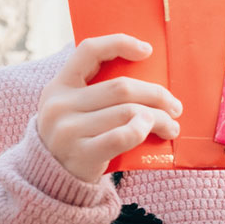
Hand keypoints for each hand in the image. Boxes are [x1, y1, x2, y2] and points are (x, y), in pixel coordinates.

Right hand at [37, 34, 181, 182]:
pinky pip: (122, 136)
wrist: (51, 180)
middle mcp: (60, 105)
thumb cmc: (74, 137)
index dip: (120, 43)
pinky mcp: (82, 154)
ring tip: (171, 125)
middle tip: (174, 105)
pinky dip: (143, 130)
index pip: (88, 51)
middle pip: (121, 88)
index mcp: (58, 86)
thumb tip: (143, 68)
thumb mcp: (70, 108)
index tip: (148, 51)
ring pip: (129, 112)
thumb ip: (93, 90)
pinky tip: (156, 133)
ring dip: (159, 118)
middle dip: (156, 94)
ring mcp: (68, 130)